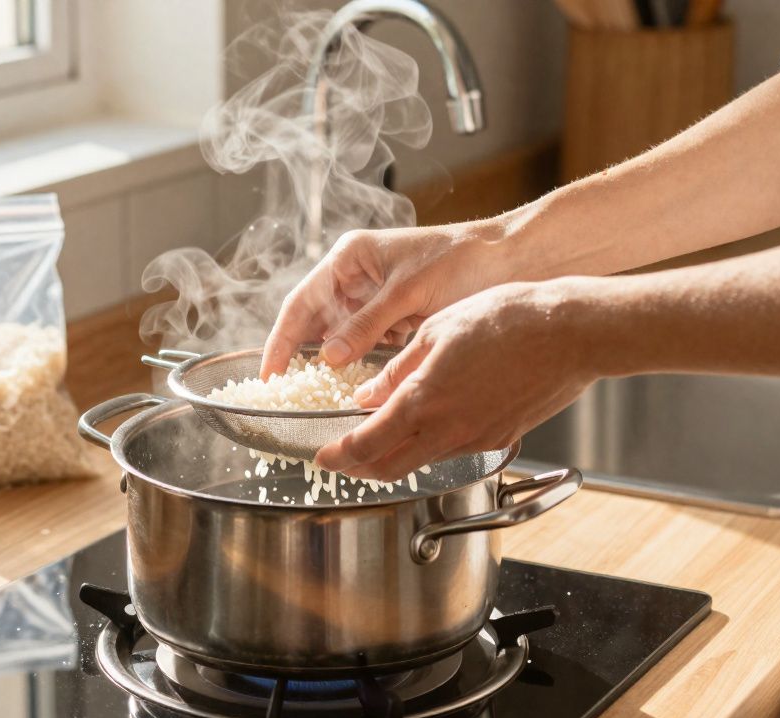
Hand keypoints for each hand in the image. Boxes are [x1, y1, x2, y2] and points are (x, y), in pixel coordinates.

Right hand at [259, 220, 511, 376]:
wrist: (509, 260)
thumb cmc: (460, 261)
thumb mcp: (408, 292)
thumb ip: (366, 324)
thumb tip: (327, 357)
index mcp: (349, 258)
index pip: (301, 303)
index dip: (281, 340)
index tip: (270, 374)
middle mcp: (355, 276)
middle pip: (316, 322)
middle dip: (305, 357)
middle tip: (291, 394)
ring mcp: (375, 298)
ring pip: (341, 338)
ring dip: (335, 365)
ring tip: (320, 397)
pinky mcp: (395, 317)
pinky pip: (367, 345)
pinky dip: (362, 365)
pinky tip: (357, 386)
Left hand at [313, 279, 597, 479]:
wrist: (571, 333)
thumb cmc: (507, 320)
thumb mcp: (436, 331)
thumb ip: (397, 370)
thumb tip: (368, 395)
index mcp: (423, 402)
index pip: (366, 446)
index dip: (338, 456)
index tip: (321, 455)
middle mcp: (447, 431)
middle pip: (388, 468)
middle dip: (358, 469)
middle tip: (341, 459)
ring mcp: (476, 440)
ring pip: (420, 462)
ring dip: (393, 458)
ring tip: (377, 438)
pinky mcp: (499, 439)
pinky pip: (451, 451)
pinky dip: (427, 446)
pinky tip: (424, 424)